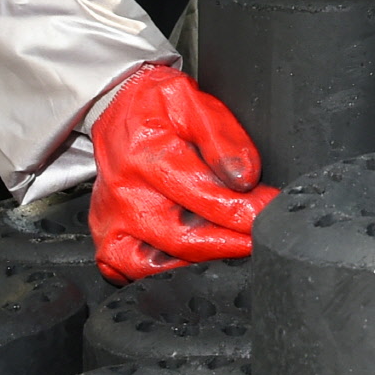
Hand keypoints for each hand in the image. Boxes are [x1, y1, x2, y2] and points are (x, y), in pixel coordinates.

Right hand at [88, 64, 276, 280]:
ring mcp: (110, 221)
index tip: (268, 212)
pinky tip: (193, 260)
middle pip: (181, 238)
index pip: (202, 195)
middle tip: (259, 239)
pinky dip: (163, 273)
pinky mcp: (106, 238)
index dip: (242, 210)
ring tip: (233, 250)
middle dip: (229, 243)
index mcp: (146, 155)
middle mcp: (123, 193)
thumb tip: (245, 177)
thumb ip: (223, 138)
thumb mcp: (193, 101)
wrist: (114, 107)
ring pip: (155, 264)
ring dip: (199, 262)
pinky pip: (130, 271)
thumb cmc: (154, 105)